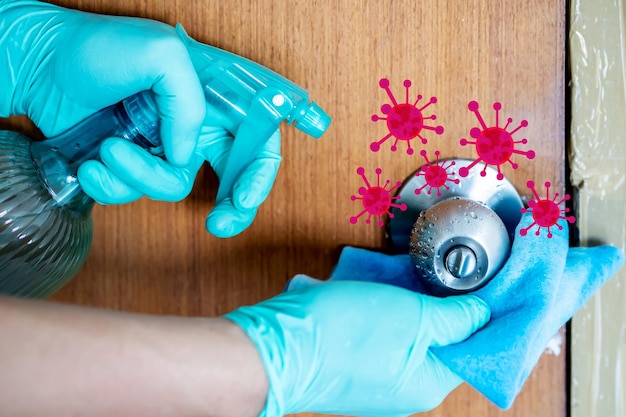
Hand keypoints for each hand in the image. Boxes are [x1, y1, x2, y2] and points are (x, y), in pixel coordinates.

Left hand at [1, 1, 281, 237]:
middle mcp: (197, 122)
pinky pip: (138, 191)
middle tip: (219, 224)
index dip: (260, 172)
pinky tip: (93, 166)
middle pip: (233, 174)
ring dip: (142, 177)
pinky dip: (115, 187)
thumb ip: (188, 105)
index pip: (258, 138)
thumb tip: (185, 155)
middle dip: (231, 206)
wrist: (40, 64)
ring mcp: (165, 145)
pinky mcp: (135, 162)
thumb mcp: (161, 55)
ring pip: (175, 185)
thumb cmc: (98, 46)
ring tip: (109, 150)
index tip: (243, 199)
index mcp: (217, 94)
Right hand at [225, 280, 489, 416]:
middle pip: (446, 336)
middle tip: (460, 271)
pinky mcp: (357, 353)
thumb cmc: (337, 335)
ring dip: (419, 298)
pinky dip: (392, 302)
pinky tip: (388, 282)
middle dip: (453, 301)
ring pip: (414, 327)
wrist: (273, 344)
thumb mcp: (411, 316)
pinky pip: (388, 325)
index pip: (479, 347)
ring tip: (421, 271)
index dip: (494, 314)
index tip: (505, 286)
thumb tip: (485, 311)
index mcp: (428, 382)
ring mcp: (380, 369)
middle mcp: (407, 382)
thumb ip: (455, 316)